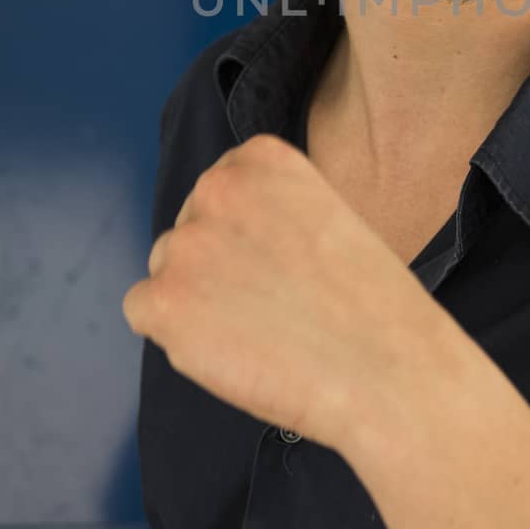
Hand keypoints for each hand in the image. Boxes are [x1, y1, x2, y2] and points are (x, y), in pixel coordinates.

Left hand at [121, 132, 437, 451]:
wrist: (387, 370)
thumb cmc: (369, 306)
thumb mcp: (325, 218)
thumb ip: (266, 213)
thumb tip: (221, 244)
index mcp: (260, 158)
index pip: (219, 194)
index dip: (244, 240)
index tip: (280, 267)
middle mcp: (216, 187)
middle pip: (187, 231)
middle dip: (216, 270)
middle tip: (273, 308)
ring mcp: (184, 244)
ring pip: (166, 272)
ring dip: (198, 303)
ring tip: (261, 332)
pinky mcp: (162, 302)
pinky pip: (142, 312)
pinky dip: (177, 337)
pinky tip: (232, 350)